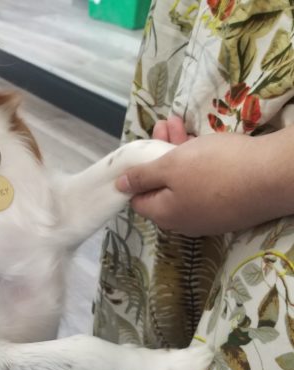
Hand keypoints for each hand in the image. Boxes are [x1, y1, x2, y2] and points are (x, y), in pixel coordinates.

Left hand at [116, 118, 292, 235]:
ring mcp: (212, 214)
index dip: (135, 175)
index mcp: (166, 215)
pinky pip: (207, 183)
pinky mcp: (233, 204)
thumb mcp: (169, 167)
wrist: (275, 175)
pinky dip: (200, 161)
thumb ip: (142, 176)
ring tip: (176, 123)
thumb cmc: (214, 168)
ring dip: (178, 152)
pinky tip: (202, 140)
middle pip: (163, 187)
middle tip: (161, 127)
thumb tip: (119, 186)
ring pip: (186, 181)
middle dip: (158, 154)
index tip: (139, 152)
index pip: (139, 200)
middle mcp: (187, 221)